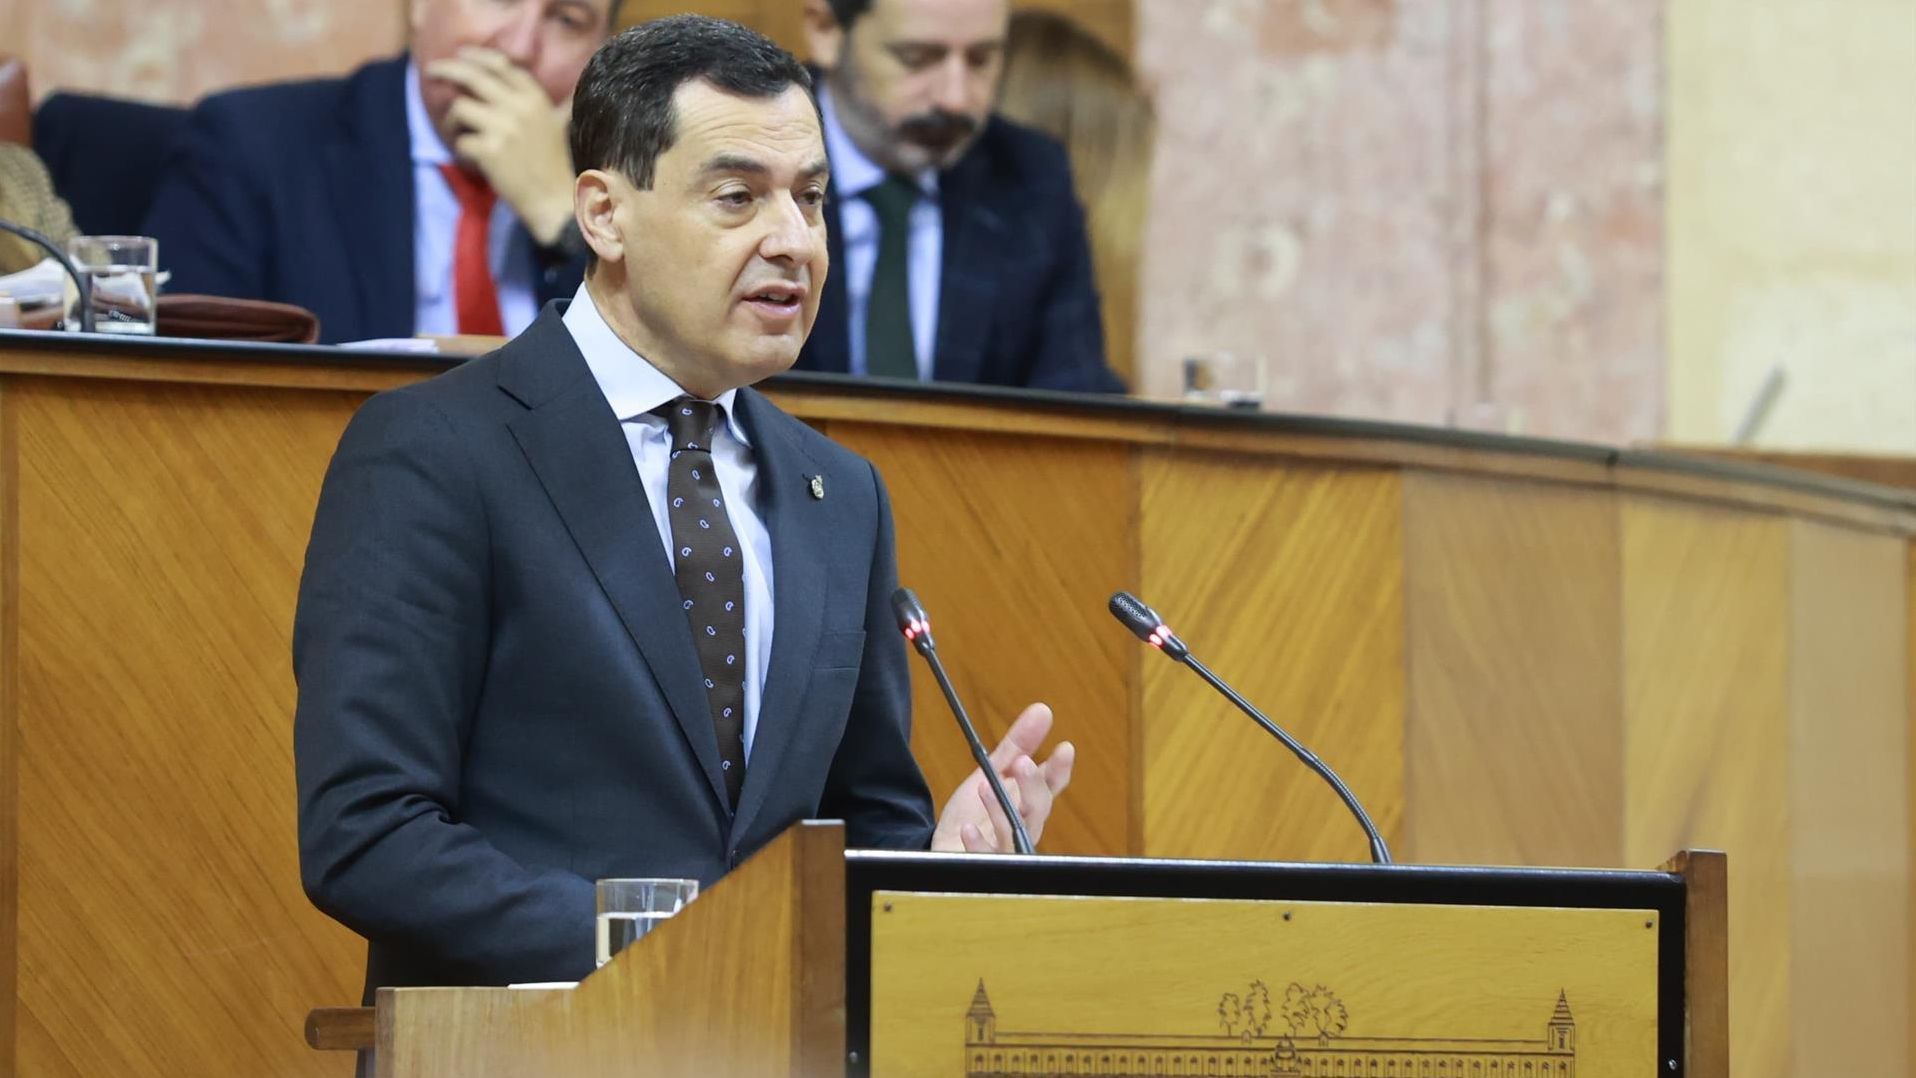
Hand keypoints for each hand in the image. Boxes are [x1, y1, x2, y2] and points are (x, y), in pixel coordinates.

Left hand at [426, 47, 577, 245]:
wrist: (554, 200)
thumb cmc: (554, 164)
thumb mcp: (555, 124)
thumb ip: (545, 101)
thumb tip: (546, 77)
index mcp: (535, 98)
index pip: (501, 65)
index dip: (477, 56)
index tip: (460, 54)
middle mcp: (520, 107)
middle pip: (473, 77)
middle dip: (447, 69)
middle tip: (430, 71)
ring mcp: (504, 128)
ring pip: (460, 107)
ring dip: (453, 121)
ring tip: (458, 132)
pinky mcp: (490, 151)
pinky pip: (461, 140)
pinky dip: (461, 148)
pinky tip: (470, 157)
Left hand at [930, 703, 1074, 853]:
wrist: (948, 847)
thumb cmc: (977, 813)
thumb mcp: (992, 772)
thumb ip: (1018, 744)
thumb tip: (1042, 710)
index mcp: (1028, 801)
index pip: (1050, 785)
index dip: (1059, 769)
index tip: (1064, 748)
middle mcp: (1023, 825)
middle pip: (1037, 809)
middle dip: (1032, 786)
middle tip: (1023, 762)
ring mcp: (1006, 848)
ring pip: (1015, 833)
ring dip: (1002, 810)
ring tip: (985, 787)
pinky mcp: (984, 864)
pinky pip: (987, 858)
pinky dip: (979, 844)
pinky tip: (969, 828)